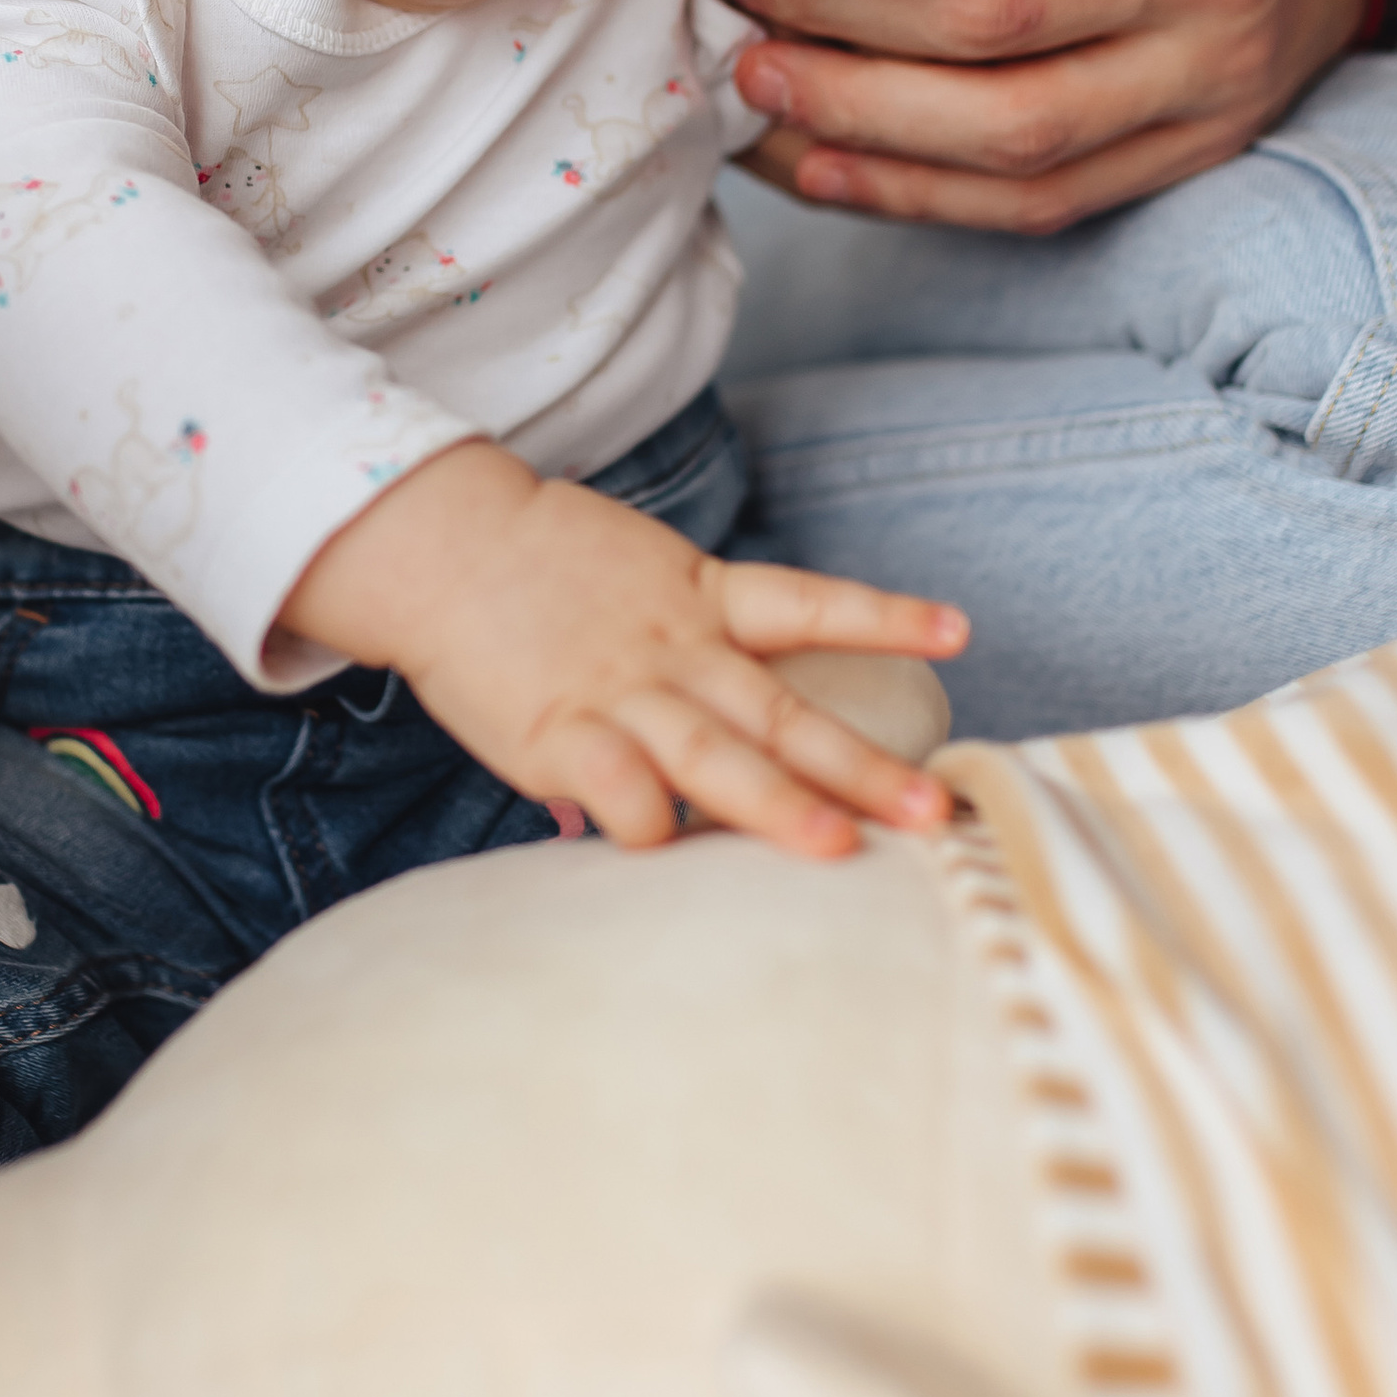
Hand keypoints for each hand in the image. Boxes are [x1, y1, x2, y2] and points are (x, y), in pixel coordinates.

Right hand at [283, 442, 967, 858]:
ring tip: (837, 847)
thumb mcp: (633, 583)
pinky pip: (619, 790)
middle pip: (782, 713)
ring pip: (714, 757)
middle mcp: (676, 651)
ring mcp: (622, 694)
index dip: (884, 616)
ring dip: (778, 805)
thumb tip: (725, 723)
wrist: (437, 546)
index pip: (809, 603)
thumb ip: (686, 648)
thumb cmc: (534, 572)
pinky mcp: (560, 734)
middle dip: (861, 766)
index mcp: (699, 600)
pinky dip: (648, 825)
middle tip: (931, 810)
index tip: (960, 632)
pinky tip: (668, 850)